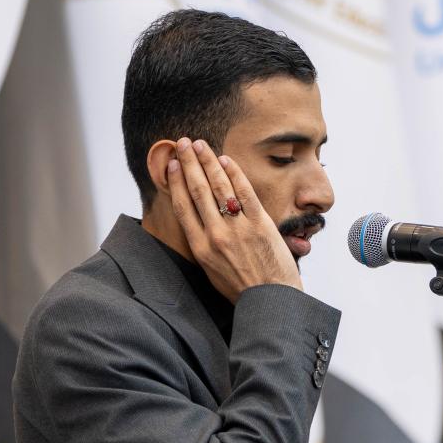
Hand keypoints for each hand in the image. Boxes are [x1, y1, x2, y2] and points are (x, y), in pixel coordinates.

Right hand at [161, 137, 300, 298]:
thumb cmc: (241, 288)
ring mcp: (238, 228)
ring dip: (208, 161)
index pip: (183, 206)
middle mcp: (216, 235)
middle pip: (197, 190)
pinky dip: (234, 173)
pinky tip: (225, 160)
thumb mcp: (211, 271)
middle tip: (183, 143)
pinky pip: (244, 191)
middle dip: (189, 163)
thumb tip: (196, 221)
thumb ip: (203, 245)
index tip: (171, 165)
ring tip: (201, 145)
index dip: (175, 181)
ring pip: (218, 186)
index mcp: (200, 248)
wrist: (271, 300)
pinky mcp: (260, 224)